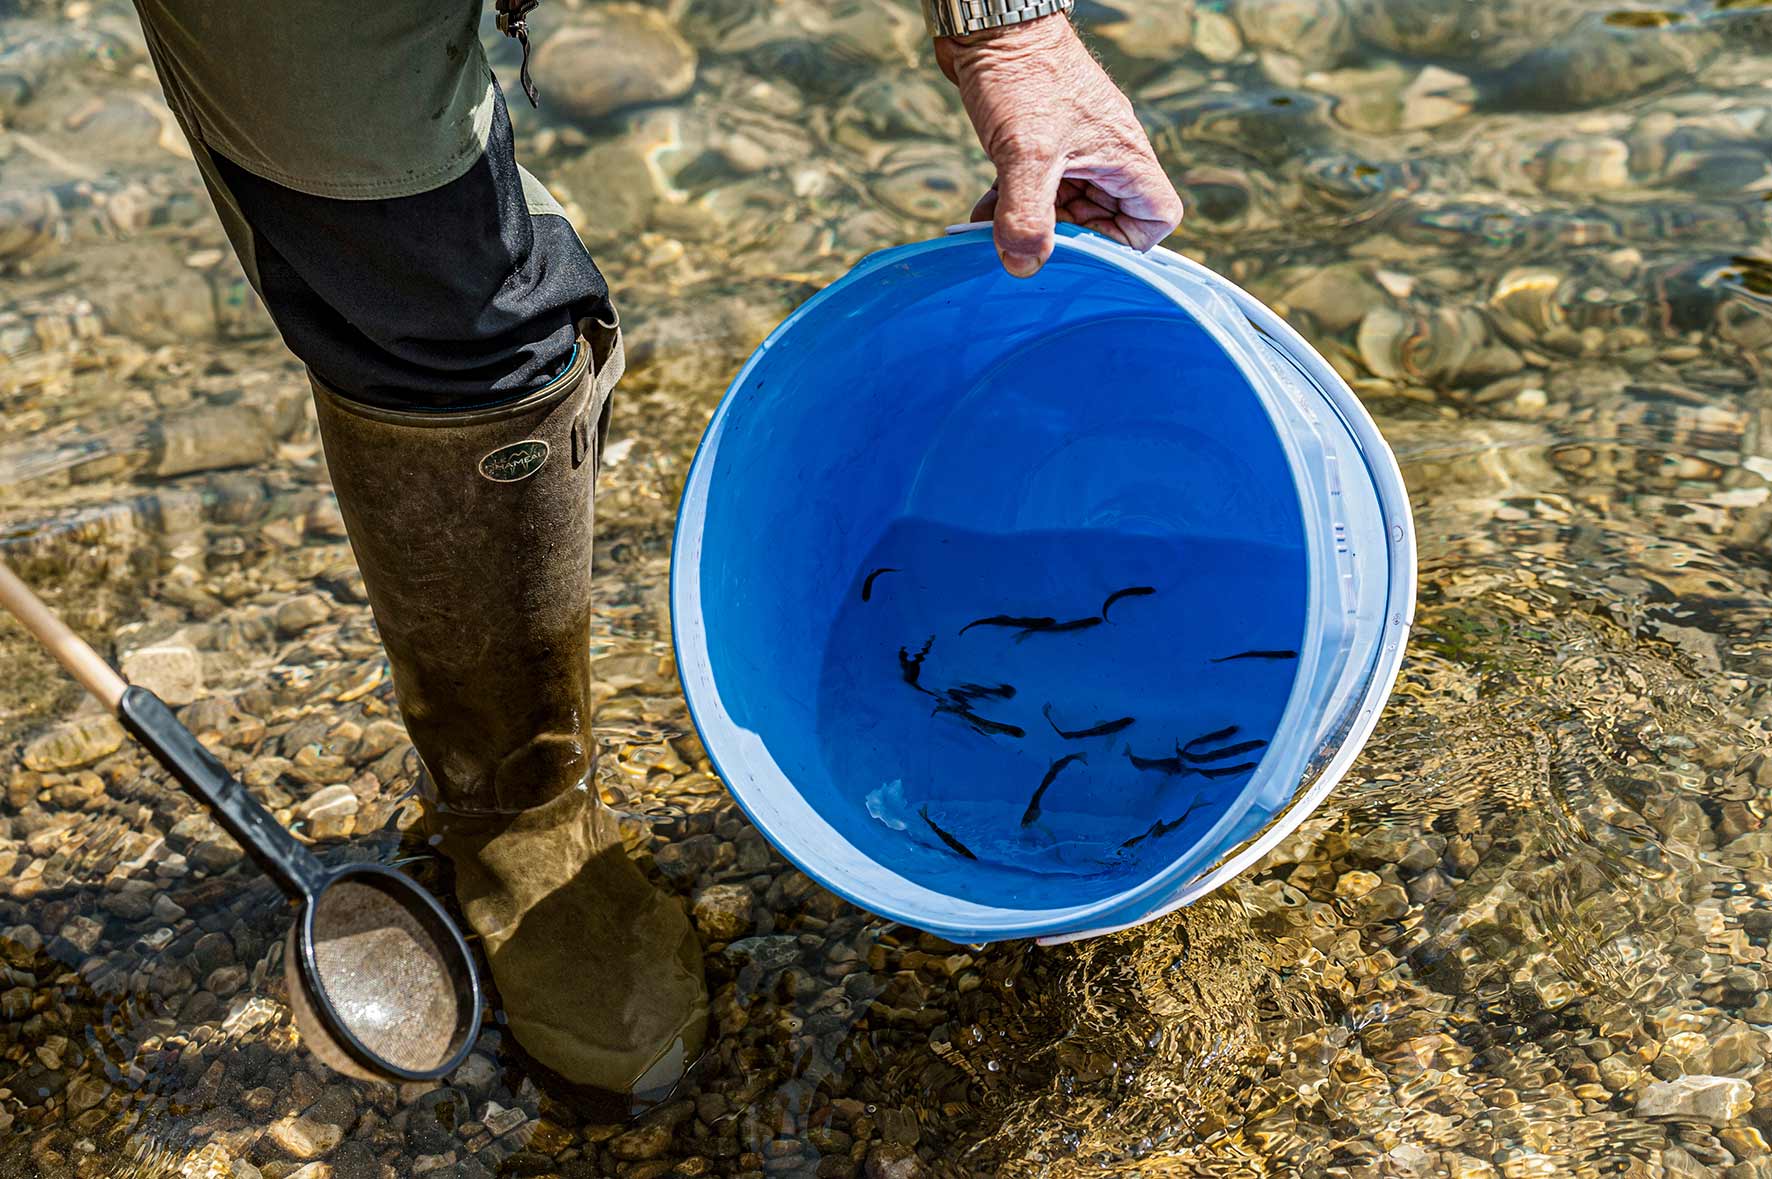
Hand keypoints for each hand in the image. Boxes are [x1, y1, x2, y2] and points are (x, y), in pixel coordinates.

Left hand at [935, 15, 1183, 277]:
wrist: (990, 21)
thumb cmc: (1021, 74)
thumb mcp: (1025, 153)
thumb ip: (1026, 217)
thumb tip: (1024, 267)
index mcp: (1124, 156)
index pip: (1157, 216)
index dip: (1127, 244)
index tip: (1083, 247)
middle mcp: (1105, 154)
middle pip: (1106, 218)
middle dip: (1067, 238)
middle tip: (1028, 243)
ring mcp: (1073, 148)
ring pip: (1066, 207)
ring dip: (1032, 225)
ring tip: (995, 231)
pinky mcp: (1039, 142)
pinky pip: (1037, 188)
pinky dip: (1012, 206)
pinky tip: (981, 213)